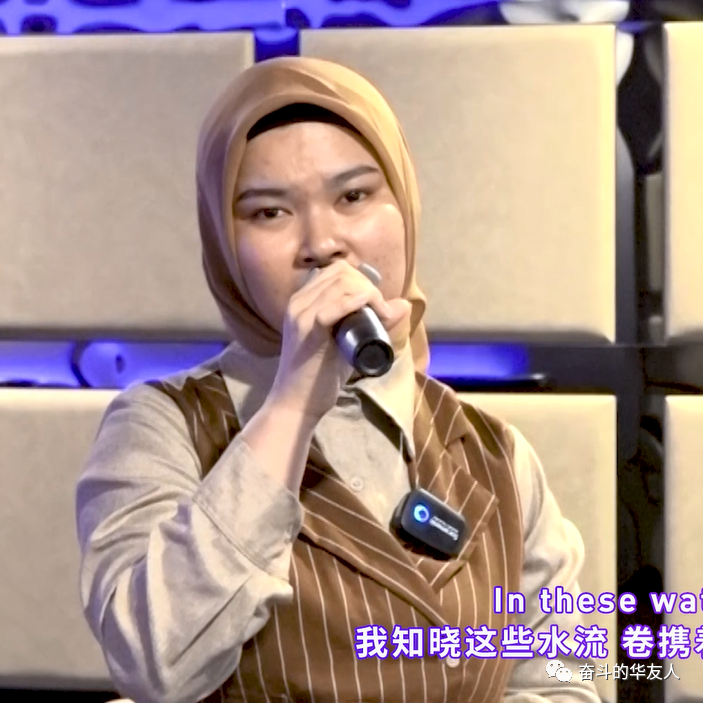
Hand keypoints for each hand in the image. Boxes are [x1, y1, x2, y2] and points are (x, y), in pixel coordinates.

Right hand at [267, 260, 410, 423]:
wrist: (297, 403)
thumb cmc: (320, 375)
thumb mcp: (346, 342)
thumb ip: (368, 323)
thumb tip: (404, 304)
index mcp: (303, 300)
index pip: (338, 271)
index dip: (363, 281)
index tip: (377, 304)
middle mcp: (299, 302)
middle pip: (341, 274)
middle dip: (369, 287)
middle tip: (382, 313)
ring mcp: (301, 316)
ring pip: (340, 286)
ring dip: (368, 295)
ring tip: (380, 316)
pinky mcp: (307, 332)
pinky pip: (332, 308)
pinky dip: (354, 302)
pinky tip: (369, 305)